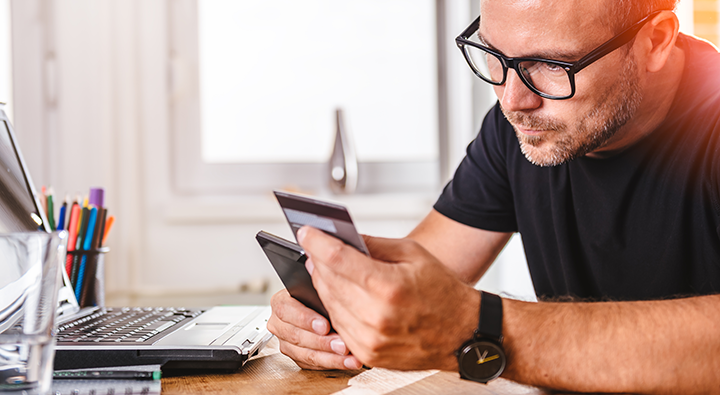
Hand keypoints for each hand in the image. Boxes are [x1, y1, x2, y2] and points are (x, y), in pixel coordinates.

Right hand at [267, 289, 362, 369]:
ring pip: (305, 354)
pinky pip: (312, 364)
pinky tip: (347, 362)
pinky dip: (331, 364)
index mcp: (280, 302)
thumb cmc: (318, 296)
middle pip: (296, 336)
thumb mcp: (317, 287)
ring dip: (330, 357)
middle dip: (323, 342)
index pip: (286, 310)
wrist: (319, 309)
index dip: (306, 319)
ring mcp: (286, 342)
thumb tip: (326, 279)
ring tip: (349, 357)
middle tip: (342, 345)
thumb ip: (320, 286)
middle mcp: (279, 324)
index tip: (325, 326)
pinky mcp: (296, 357)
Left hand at [297, 226, 479, 370]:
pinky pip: (339, 326)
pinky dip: (335, 308)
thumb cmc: (443, 292)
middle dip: (318, 262)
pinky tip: (339, 295)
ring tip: (325, 270)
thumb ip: (374, 245)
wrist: (464, 333)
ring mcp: (371, 339)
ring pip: (329, 305)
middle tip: (315, 249)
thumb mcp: (413, 254)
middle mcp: (377, 316)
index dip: (317, 243)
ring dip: (323, 285)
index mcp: (389, 287)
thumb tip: (343, 238)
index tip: (306, 232)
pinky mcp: (369, 354)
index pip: (337, 259)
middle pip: (328, 282)